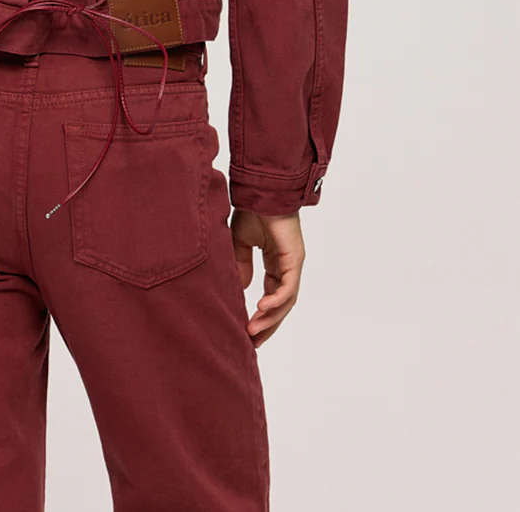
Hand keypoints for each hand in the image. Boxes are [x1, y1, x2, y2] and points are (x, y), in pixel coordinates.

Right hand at [231, 209, 304, 346]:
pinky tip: (260, 309)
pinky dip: (275, 301)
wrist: (261, 193)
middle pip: (281, 306)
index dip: (261, 316)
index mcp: (276, 264)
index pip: (271, 297)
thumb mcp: (240, 243)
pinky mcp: (294, 260)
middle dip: (267, 325)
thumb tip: (242, 288)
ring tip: (252, 331)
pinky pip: (287, 288)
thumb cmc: (252, 211)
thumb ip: (241, 265)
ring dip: (269, 318)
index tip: (247, 331)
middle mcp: (286, 268)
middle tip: (252, 343)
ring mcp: (292, 265)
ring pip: (285, 302)